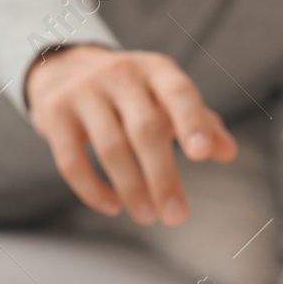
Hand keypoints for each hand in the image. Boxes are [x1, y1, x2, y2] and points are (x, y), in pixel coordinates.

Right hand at [26, 45, 236, 225]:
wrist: (63, 67)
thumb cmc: (130, 91)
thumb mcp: (165, 96)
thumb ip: (200, 121)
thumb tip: (228, 152)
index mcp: (155, 69)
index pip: (178, 93)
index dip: (191, 122)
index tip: (202, 155)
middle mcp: (119, 74)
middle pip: (145, 129)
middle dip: (163, 176)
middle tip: (176, 216)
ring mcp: (83, 91)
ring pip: (111, 148)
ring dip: (132, 189)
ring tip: (148, 216)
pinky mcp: (54, 113)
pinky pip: (72, 160)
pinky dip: (93, 189)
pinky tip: (112, 206)